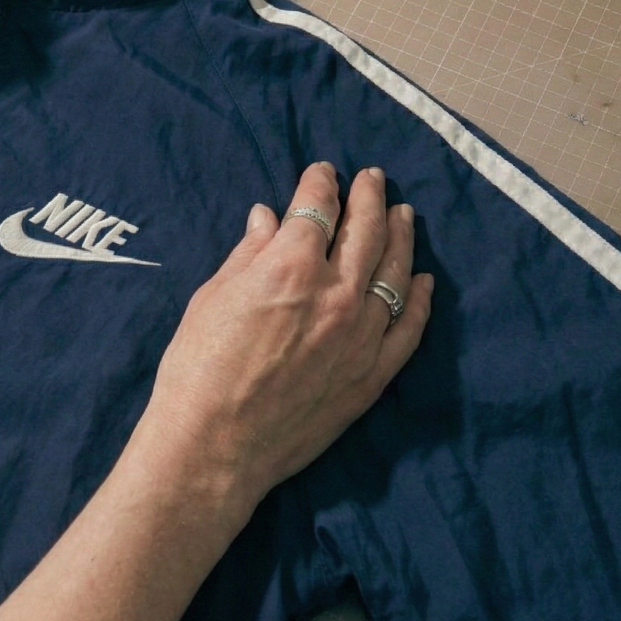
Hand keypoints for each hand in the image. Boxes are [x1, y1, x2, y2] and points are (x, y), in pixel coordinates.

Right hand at [134, 162, 433, 519]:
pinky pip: (409, 328)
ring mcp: (362, 335)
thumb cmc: (197, 370)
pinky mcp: (373, 375)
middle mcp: (337, 293)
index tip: (323, 173)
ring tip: (404, 216)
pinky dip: (418, 299)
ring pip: (395, 272)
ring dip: (401, 237)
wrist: (214, 448)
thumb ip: (248, 255)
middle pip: (366, 230)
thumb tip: (268, 220)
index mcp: (290, 266)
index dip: (320, 183)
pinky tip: (423, 281)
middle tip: (374, 180)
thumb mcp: (212, 299)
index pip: (316, 208)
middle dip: (370, 197)